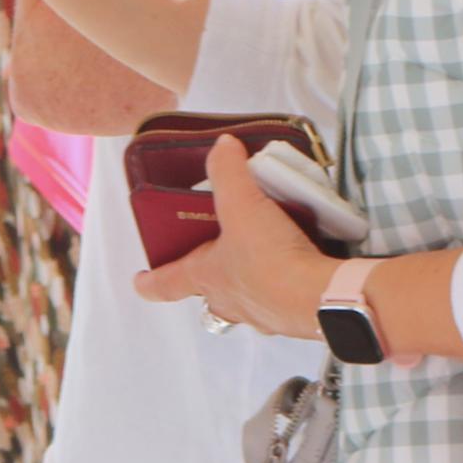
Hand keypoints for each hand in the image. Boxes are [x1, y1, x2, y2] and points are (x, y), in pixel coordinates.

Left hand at [130, 137, 337, 339]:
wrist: (323, 298)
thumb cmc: (271, 262)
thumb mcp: (242, 205)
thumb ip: (228, 172)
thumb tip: (222, 146)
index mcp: (208, 278)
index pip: (167, 284)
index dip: (150, 282)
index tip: (139, 281)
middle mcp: (233, 303)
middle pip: (211, 298)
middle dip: (210, 282)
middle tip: (214, 264)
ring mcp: (265, 314)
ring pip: (248, 303)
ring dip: (250, 284)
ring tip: (263, 256)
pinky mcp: (296, 317)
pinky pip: (284, 303)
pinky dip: (287, 286)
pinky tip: (299, 266)